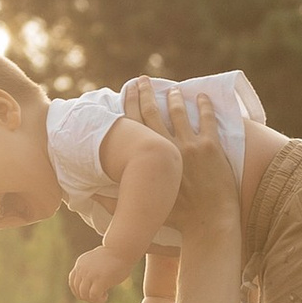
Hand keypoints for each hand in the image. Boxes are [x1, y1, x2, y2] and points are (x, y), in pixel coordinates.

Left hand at [67, 245, 125, 302]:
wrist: (122, 249)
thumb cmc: (115, 255)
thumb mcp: (97, 260)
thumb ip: (92, 267)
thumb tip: (92, 278)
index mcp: (81, 264)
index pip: (72, 281)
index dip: (79, 291)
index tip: (89, 294)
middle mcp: (82, 269)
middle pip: (78, 290)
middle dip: (87, 298)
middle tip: (98, 297)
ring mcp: (90, 274)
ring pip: (84, 295)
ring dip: (93, 300)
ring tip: (102, 297)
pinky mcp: (100, 280)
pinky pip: (94, 296)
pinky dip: (99, 300)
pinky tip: (106, 296)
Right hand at [126, 80, 234, 233]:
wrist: (208, 222)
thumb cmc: (176, 219)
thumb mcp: (141, 206)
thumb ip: (114, 201)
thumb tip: (90, 197)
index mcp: (148, 157)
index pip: (134, 123)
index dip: (129, 103)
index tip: (127, 89)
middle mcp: (167, 146)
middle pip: (153, 111)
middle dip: (146, 93)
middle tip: (142, 80)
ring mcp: (191, 145)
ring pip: (179, 113)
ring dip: (174, 98)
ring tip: (172, 89)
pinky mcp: (212, 148)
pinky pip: (207, 120)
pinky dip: (204, 106)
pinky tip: (201, 96)